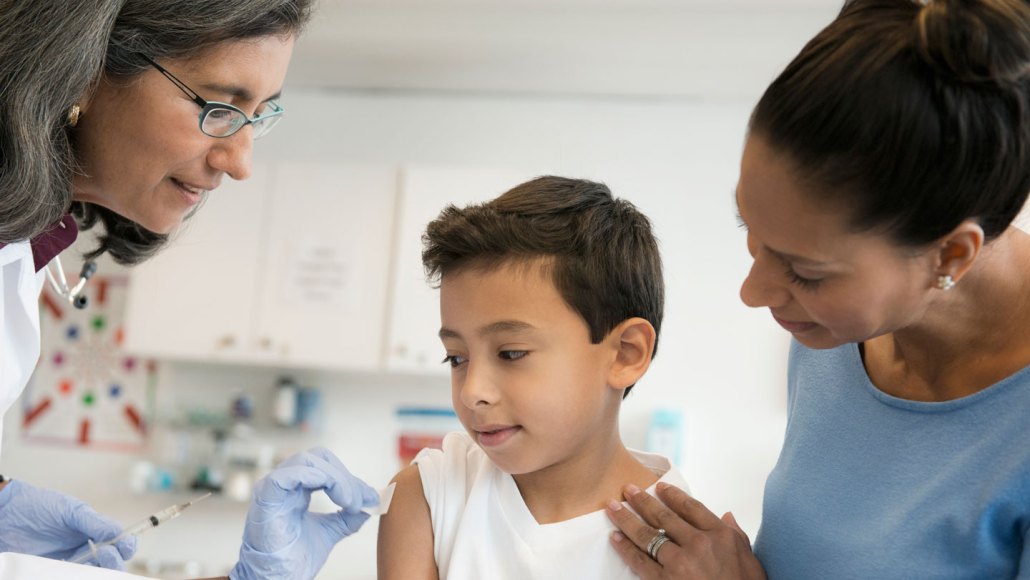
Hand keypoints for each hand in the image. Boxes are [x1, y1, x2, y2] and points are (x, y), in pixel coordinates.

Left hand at [0, 479, 136, 569]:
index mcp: (93, 531)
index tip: (125, 546)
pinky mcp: (51, 571)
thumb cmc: (37, 506)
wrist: (5, 515)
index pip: (119, 543)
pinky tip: (76, 570)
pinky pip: (71, 577)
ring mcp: (69, 562)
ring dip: (99, 571)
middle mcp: (85, 549)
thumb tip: (117, 532)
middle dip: (114, 561)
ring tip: (92, 561)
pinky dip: (79, 575)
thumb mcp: (69, 509)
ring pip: (94, 573)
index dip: (126, 546)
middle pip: (110, 563)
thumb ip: (94, 522)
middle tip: (106, 554)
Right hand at [229, 447, 378, 579]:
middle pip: (318, 458)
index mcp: (296, 488)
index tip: (370, 497)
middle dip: (345, 476)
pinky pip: (287, 475)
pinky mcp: (265, 498)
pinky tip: (334, 494)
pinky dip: (315, 477)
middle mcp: (283, 484)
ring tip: (350, 502)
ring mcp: (272, 488)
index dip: (348, 477)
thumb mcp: (330, 531)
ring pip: (307, 462)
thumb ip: (347, 517)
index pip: (325, 465)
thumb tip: (371, 503)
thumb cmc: (292, 559)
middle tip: (360, 501)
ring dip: (336, 478)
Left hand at [606, 482, 765, 579]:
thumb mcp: (750, 561)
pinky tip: (615, 537)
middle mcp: (698, 544)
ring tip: (613, 507)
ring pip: (647, 534)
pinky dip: (625, 547)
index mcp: (720, 535)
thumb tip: (728, 516)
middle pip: (664, 517)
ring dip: (627, 519)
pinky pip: (639, 560)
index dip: (673, 495)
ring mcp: (680, 562)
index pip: (691, 507)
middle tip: (628, 489)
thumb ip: (738, 536)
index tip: (659, 487)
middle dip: (643, 501)